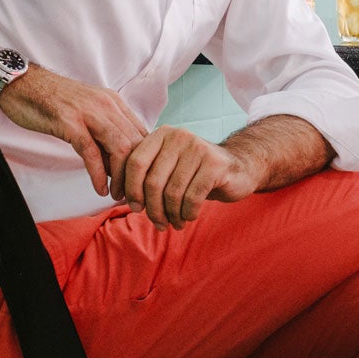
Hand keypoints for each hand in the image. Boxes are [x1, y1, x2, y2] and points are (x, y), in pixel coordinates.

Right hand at [0, 66, 148, 196]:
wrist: (22, 84)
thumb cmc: (53, 102)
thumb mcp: (87, 114)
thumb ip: (104, 136)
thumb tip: (117, 167)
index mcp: (114, 103)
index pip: (142, 135)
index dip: (146, 162)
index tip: (142, 183)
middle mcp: (107, 105)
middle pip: (136, 144)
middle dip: (137, 174)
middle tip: (133, 196)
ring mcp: (89, 113)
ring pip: (119, 148)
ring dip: (121, 177)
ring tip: (117, 195)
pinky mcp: (70, 122)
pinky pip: (91, 152)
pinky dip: (99, 174)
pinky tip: (100, 189)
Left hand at [111, 127, 258, 228]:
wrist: (238, 167)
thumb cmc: (196, 172)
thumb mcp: (168, 166)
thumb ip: (146, 174)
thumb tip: (119, 196)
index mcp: (161, 134)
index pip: (135, 163)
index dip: (130, 189)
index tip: (133, 207)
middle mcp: (178, 136)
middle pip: (152, 181)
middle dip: (152, 209)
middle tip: (157, 223)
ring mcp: (198, 148)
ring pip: (172, 193)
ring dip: (171, 215)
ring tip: (174, 223)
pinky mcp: (215, 165)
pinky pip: (191, 198)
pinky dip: (187, 213)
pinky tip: (189, 216)